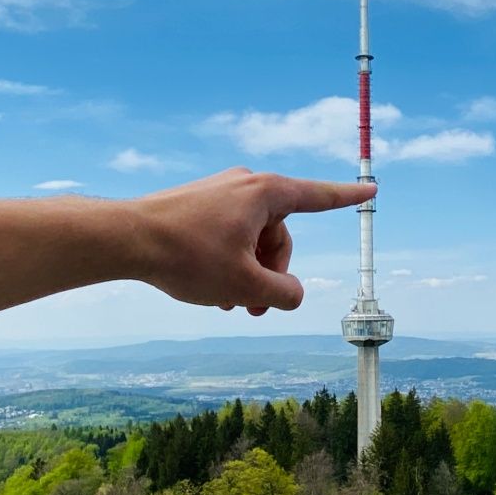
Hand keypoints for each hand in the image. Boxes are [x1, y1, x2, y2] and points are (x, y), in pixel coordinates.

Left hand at [130, 168, 373, 315]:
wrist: (124, 239)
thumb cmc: (185, 256)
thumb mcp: (245, 285)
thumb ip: (283, 294)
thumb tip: (292, 295)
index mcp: (264, 193)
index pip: (317, 197)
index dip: (346, 198)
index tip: (371, 190)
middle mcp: (244, 185)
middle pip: (279, 236)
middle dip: (271, 275)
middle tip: (253, 309)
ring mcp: (219, 192)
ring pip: (252, 240)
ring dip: (248, 274)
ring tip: (228, 304)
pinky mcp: (198, 204)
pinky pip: (229, 235)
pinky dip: (228, 261)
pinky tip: (210, 289)